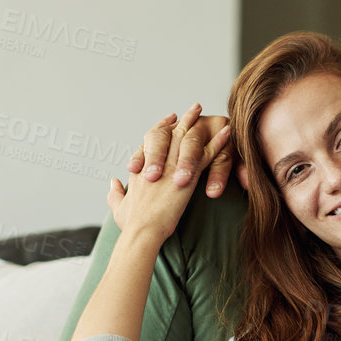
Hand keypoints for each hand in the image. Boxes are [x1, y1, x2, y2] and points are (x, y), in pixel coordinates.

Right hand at [108, 105, 224, 242]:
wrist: (142, 231)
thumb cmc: (131, 224)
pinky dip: (217, 142)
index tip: (169, 120)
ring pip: (188, 138)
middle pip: (171, 134)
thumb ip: (115, 193)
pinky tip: (226, 132)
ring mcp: (172, 166)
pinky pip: (206, 154)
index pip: (152, 142)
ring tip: (212, 115)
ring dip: (200, 123)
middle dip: (183, 120)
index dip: (162, 129)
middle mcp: (157, 162)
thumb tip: (113, 182)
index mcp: (141, 168)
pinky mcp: (187, 176)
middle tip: (194, 109)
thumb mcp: (118, 206)